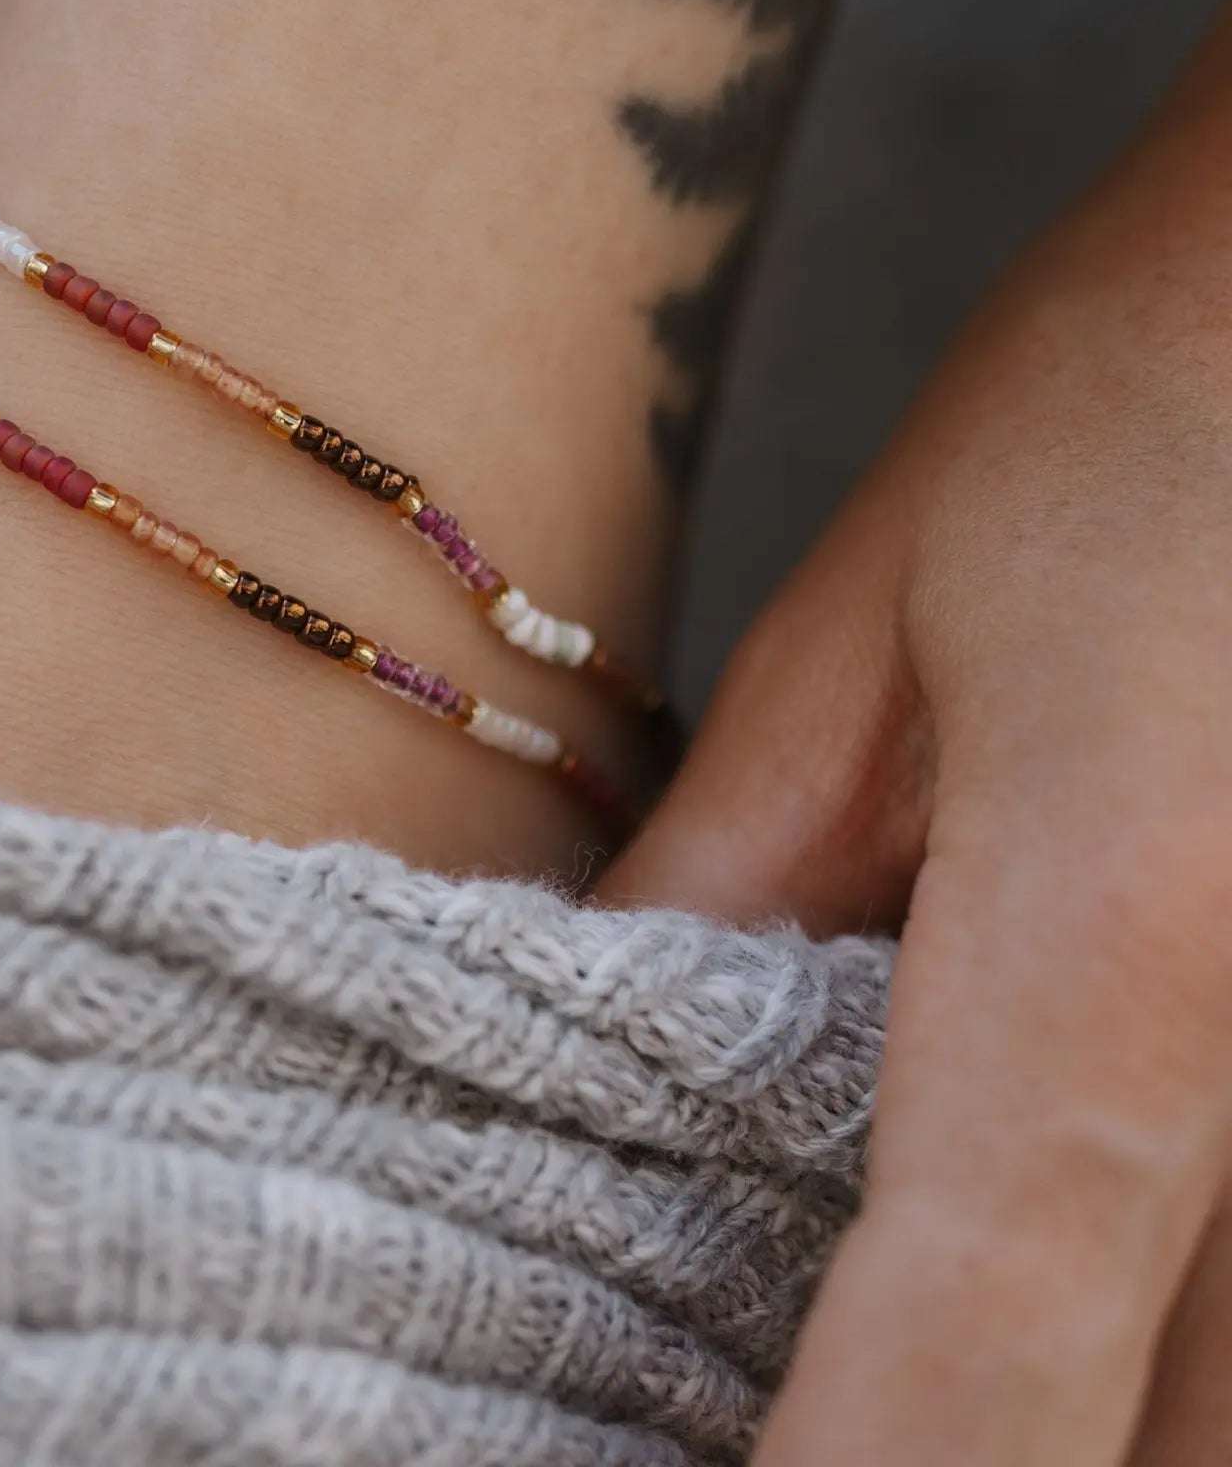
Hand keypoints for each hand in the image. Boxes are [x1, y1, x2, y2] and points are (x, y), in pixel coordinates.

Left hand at [603, 5, 1231, 1463]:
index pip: (965, 1349)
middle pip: (1153, 1451)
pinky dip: (1177, 1370)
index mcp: (1126, 938)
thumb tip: (589, 1070)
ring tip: (868, 1367)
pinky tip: (1065, 1323)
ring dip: (1077, 1431)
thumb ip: (731, 881)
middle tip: (745, 1429)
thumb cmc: (1133, 399)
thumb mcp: (869, 629)